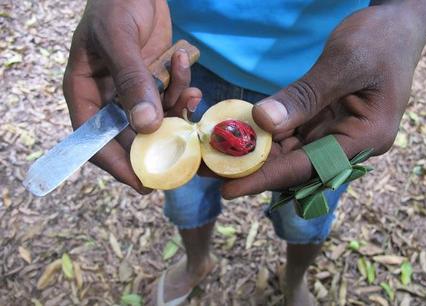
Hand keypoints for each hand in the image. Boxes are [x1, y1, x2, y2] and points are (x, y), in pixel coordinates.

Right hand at [63, 0, 200, 192]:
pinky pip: (170, 99)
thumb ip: (132, 80)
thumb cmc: (117, 2)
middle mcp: (107, 96)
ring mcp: (132, 91)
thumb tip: (146, 126)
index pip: (93, 139)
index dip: (115, 164)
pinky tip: (190, 79)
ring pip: (156, 119)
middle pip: (129, 136)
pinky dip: (183, 94)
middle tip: (183, 156)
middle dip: (157, 144)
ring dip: (176, 111)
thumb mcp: (120, 38)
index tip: (140, 183)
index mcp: (84, 90)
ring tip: (190, 94)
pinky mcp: (154, 82)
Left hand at [221, 0, 425, 198]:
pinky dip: (263, 134)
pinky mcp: (322, 121)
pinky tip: (236, 134)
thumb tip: (263, 122)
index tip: (228, 190)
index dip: (265, 179)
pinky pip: (289, 133)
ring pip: (288, 152)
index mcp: (365, 138)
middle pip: (294, 166)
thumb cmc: (380, 40)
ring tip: (214, 157)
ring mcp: (335, 133)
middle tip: (209, 171)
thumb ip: (306, 96)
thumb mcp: (344, 62)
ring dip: (252, 154)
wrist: (395, 25)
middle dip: (251, 169)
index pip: (307, 167)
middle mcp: (349, 144)